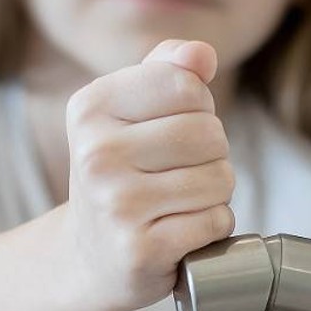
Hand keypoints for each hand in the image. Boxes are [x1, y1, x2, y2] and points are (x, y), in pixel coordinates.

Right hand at [62, 39, 236, 310]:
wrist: (90, 257)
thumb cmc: (123, 174)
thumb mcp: (131, 111)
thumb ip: (169, 70)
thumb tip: (202, 54)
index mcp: (90, 108)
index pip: (187, 85)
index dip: (199, 109)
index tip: (171, 131)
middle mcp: (96, 154)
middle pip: (210, 133)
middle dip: (212, 155)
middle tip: (178, 174)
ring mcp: (116, 205)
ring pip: (220, 179)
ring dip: (215, 194)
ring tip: (179, 203)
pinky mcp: (140, 249)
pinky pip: (216, 222)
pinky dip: (213, 229)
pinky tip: (181, 233)